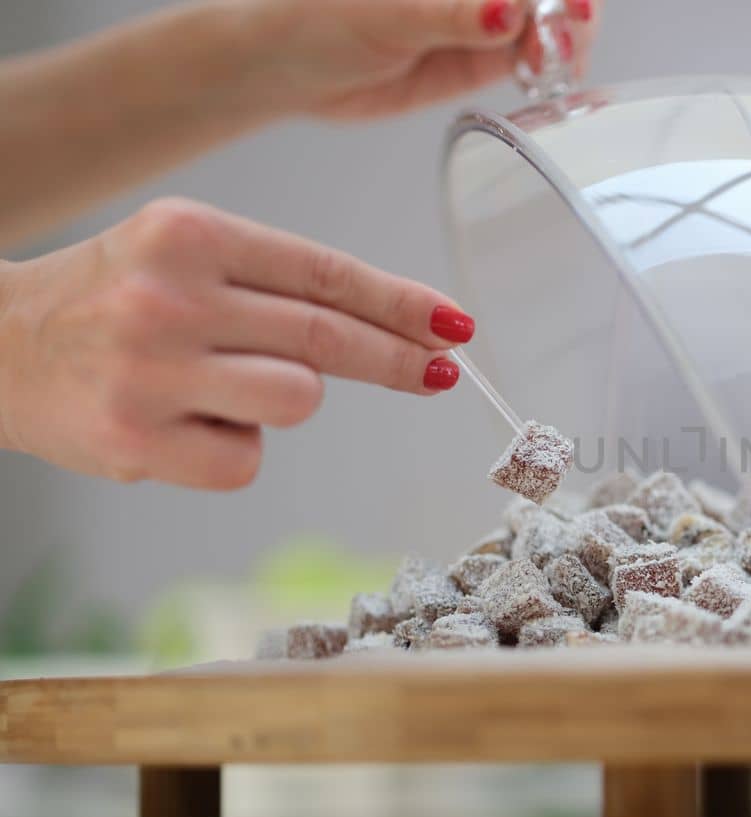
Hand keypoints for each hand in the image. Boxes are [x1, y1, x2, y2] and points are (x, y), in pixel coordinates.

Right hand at [0, 198, 475, 489]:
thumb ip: (274, 282)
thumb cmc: (108, 301)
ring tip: (222, 387)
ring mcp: (151, 371)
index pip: (324, 273)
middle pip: (325, 336)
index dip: (400, 304)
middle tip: (441, 371)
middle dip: (398, 358)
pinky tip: (185, 425)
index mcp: (187, 234)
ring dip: (285, 399)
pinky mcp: (138, 442)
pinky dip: (233, 450)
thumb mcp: (181, 255)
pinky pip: (247, 460)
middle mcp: (168, 296)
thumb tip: (398, 327)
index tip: (453, 325)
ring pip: (297, 398)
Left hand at [249, 0, 605, 120]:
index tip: (570, 6)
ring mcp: (482, 18)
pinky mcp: (481, 58)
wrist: (287, 66)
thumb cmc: (317, 16)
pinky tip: (551, 77)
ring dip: (565, 41)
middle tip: (567, 37)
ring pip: (547, 24)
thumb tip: (508, 11)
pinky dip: (549, 68)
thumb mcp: (388, 15)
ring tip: (556, 63)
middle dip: (568, 12)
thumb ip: (452, 14)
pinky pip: (530, 59)